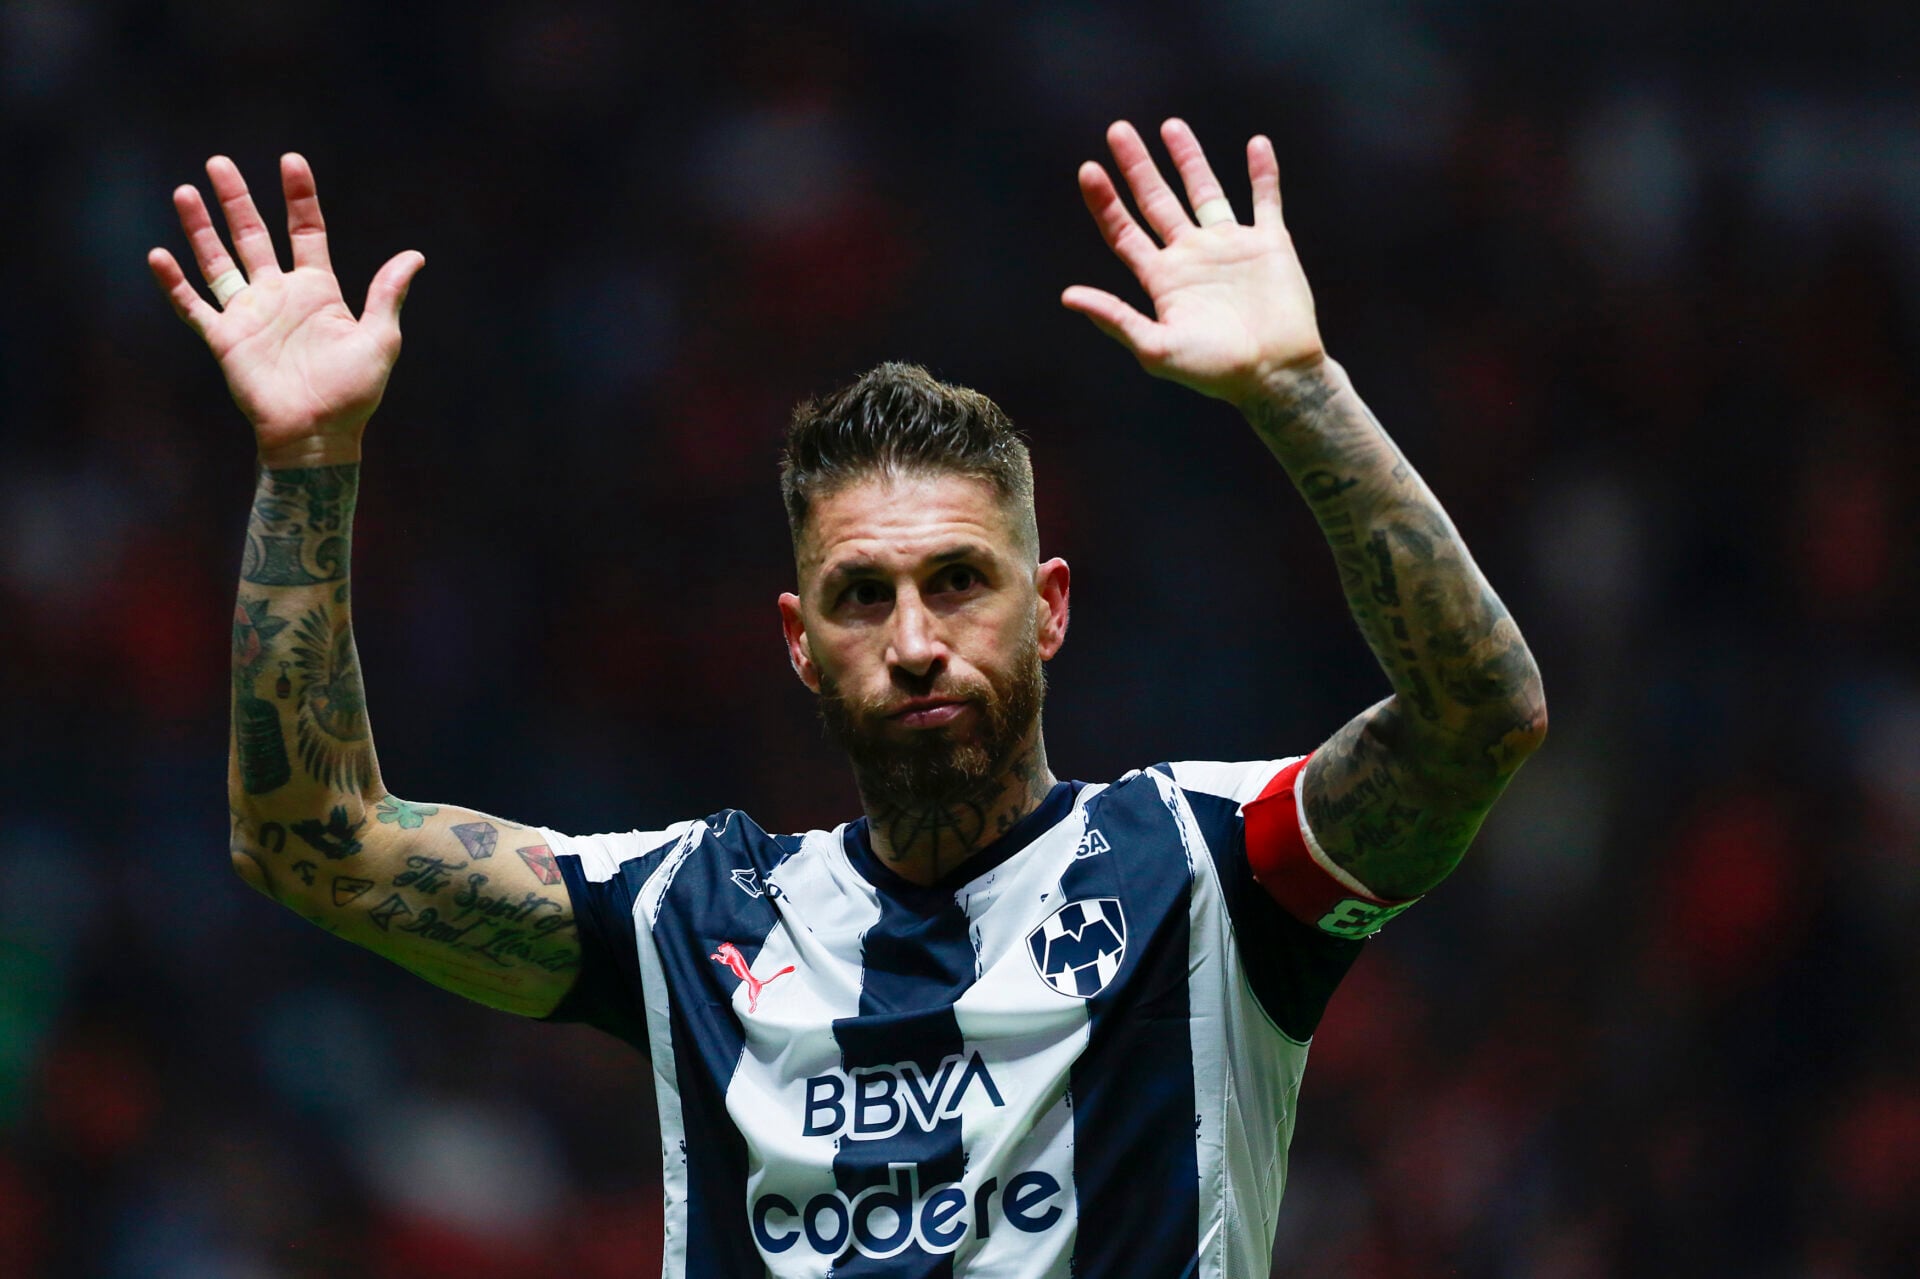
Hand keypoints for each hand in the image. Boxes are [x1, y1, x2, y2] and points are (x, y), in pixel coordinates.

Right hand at [148, 153, 423, 464]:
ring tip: (186, 192)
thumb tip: (415, 255)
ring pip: (218, 262)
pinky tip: (158, 256)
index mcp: (318, 290)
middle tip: (219, 162)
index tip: (291, 161)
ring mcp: (249, 315)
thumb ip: (388, 294)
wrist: (318, 435)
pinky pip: (194, 307)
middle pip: (252, 236)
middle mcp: (279, 295)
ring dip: (201, 229)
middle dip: (237, 200)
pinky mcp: (225, 340)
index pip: (306, 231)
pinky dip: (175, 284)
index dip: (299, 197)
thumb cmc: (353, 392)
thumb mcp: (381, 339)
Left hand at [1063, 119, 1323, 405]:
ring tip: (1170, 126)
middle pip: (1157, 201)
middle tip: (1118, 130)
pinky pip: (1265, 200)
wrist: (1275, 375)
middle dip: (1137, 167)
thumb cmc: (1214, 370)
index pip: (1124, 232)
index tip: (1089, 169)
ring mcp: (1231, 247)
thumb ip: (1115, 318)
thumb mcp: (1156, 348)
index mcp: (1163, 279)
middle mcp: (1192, 257)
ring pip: (1205, 192)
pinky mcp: (1270, 245)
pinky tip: (1256, 144)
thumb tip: (1067, 295)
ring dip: (1189, 159)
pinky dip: (1262, 173)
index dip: (1105, 202)